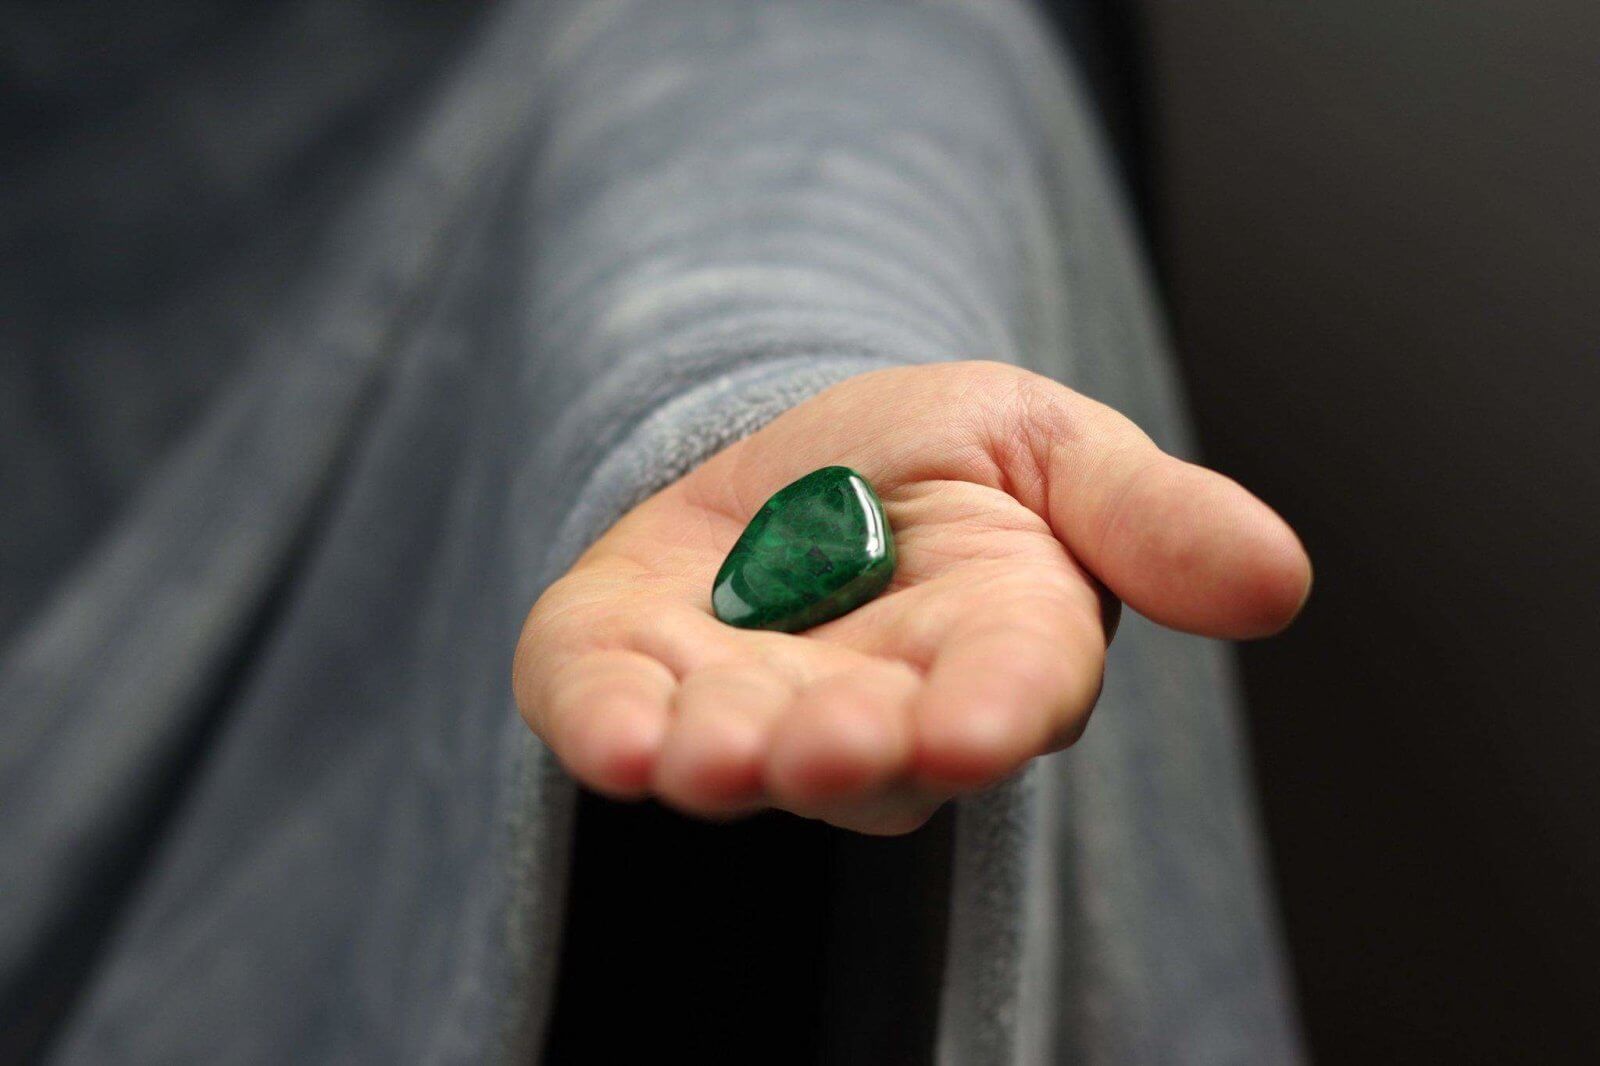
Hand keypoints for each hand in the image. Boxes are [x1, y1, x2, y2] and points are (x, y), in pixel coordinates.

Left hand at [512, 361, 1310, 833]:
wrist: (791, 449)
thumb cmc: (937, 458)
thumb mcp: (1047, 445)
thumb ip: (1146, 516)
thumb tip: (1276, 579)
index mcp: (995, 644)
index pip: (1011, 690)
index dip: (995, 711)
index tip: (980, 727)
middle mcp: (877, 707)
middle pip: (873, 753)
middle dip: (853, 748)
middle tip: (834, 739)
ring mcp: (749, 704)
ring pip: (744, 754)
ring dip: (728, 753)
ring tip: (709, 749)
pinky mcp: (632, 680)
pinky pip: (614, 720)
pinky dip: (610, 729)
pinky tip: (613, 740)